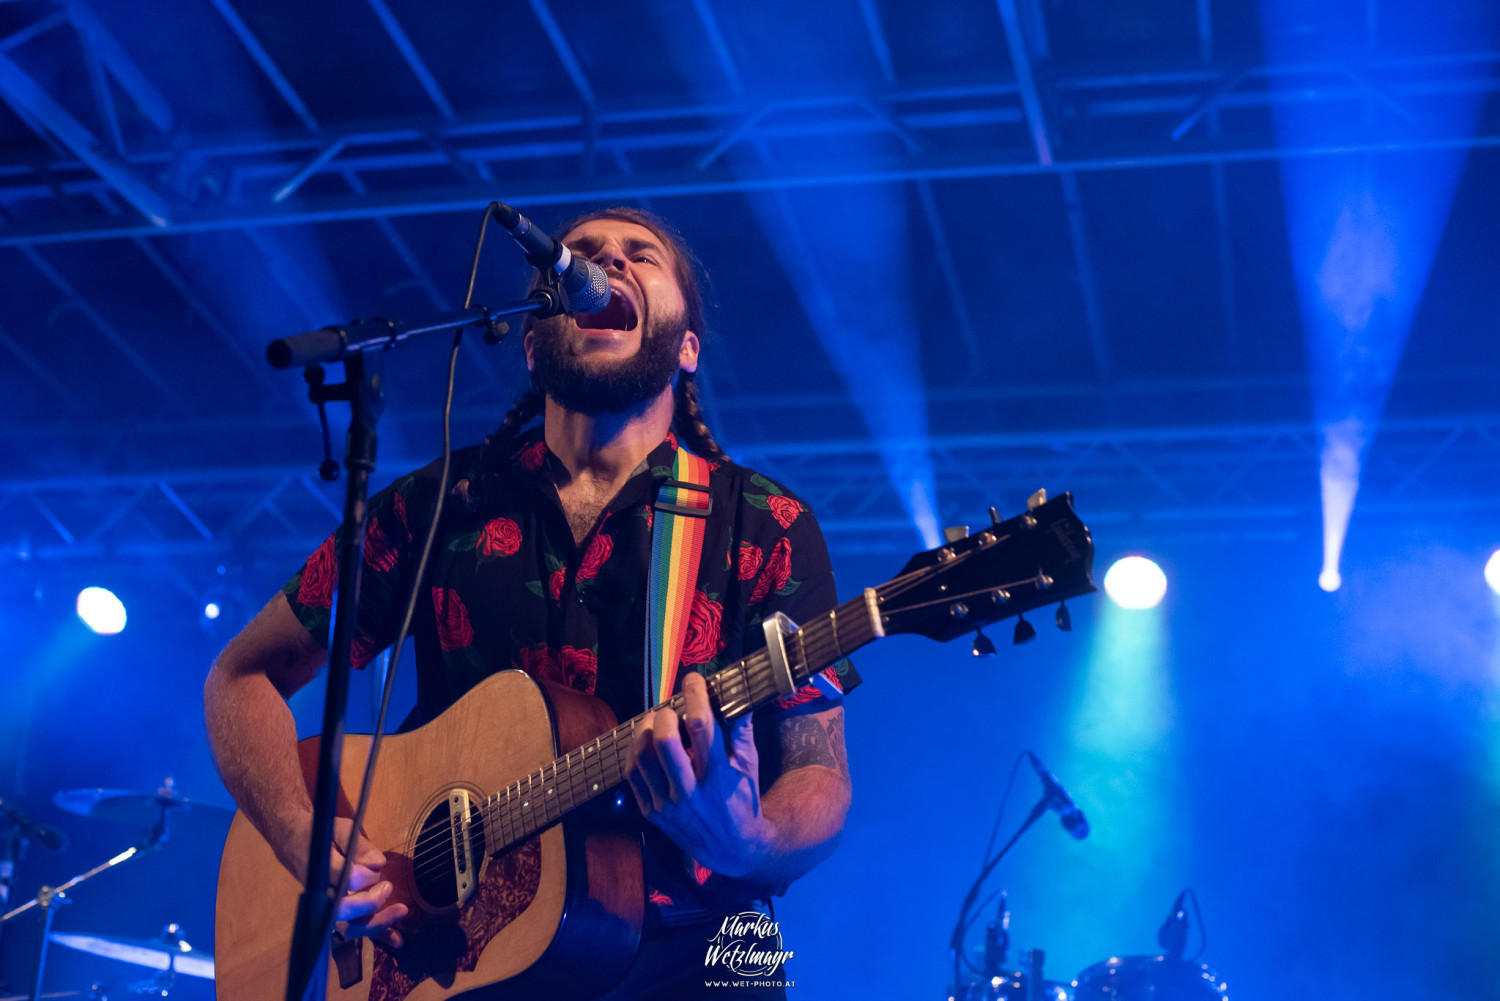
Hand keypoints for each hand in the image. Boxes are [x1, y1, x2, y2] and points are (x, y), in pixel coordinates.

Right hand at [278, 815, 406, 948]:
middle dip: (369, 903)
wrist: (292, 842)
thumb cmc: (320, 834)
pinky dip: (375, 933)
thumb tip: (378, 863)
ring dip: (376, 923)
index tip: (376, 866)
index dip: (365, 876)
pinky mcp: (332, 914)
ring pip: (347, 925)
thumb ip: (359, 846)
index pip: (345, 880)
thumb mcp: (340, 829)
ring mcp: (323, 907)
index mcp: (320, 868)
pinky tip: (396, 939)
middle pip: (343, 910)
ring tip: (401, 912)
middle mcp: (319, 893)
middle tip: (388, 888)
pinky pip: (352, 928)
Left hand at [625, 672, 771, 877]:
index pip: (700, 726)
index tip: (693, 679)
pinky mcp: (651, 813)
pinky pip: (632, 775)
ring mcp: (667, 804)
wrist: (730, 848)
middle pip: (663, 741)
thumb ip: (741, 730)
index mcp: (718, 776)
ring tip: (654, 719)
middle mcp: (690, 791)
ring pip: (642, 757)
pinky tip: (643, 741)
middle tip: (670, 708)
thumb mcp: (749, 766)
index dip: (694, 696)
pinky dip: (634, 752)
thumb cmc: (742, 800)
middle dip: (664, 714)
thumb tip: (737, 694)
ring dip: (644, 729)